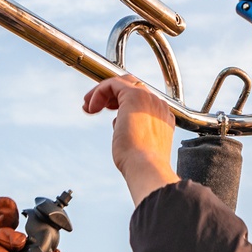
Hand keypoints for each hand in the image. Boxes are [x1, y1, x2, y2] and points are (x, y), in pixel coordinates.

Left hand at [82, 75, 178, 204]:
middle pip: (133, 87)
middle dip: (111, 95)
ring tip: (88, 107)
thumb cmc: (140, 165)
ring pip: (122, 83)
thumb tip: (118, 123)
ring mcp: (149, 98)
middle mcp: (158, 105)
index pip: (141, 100)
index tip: (105, 112)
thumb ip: (131, 130)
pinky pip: (113, 84)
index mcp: (163, 118)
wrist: (147, 168)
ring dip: (102, 93)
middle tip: (93, 107)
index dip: (120, 102)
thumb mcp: (136, 145)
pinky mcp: (134, 95)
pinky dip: (99, 92)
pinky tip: (91, 108)